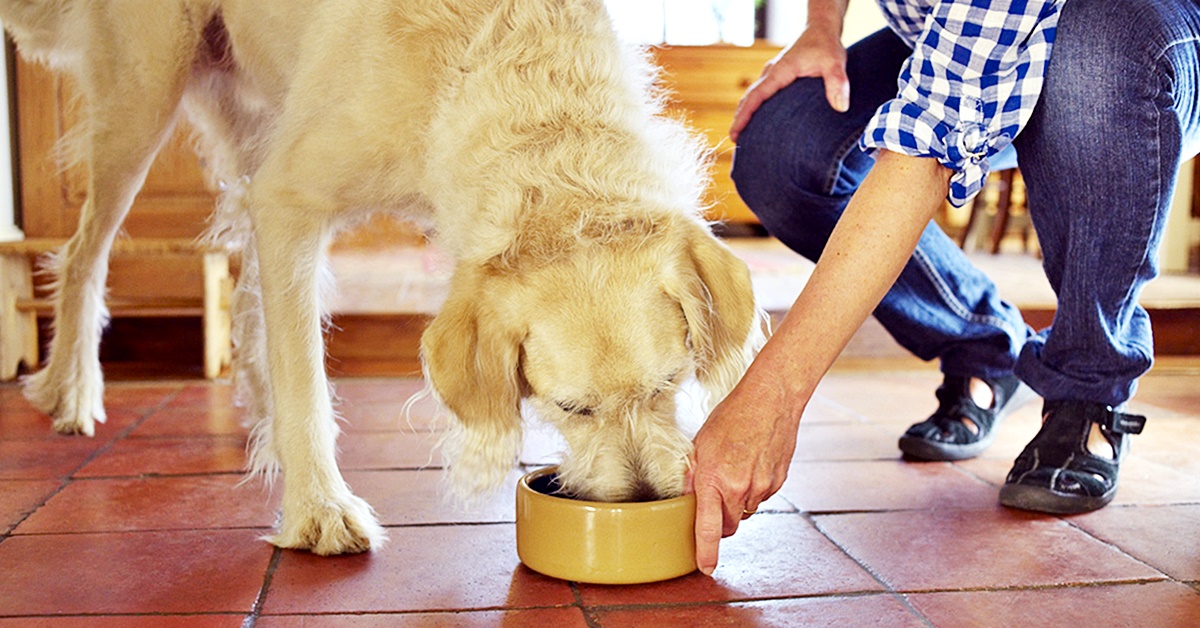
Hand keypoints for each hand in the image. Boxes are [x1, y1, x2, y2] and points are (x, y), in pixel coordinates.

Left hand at [686, 369, 803, 575]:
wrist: (771, 400)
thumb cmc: (732, 416)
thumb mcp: (701, 443)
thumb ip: (693, 474)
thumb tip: (687, 497)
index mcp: (714, 480)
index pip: (708, 528)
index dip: (706, 552)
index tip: (706, 567)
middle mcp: (739, 489)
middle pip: (729, 526)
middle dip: (721, 522)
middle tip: (715, 501)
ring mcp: (761, 487)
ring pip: (746, 511)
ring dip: (738, 503)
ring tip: (736, 470)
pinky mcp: (778, 482)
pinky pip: (762, 497)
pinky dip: (755, 490)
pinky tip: (752, 464)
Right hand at [729, 27, 849, 142]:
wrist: (821, 28)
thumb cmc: (826, 45)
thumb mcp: (835, 62)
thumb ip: (837, 83)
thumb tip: (841, 108)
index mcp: (779, 72)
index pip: (756, 96)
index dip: (744, 115)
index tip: (735, 132)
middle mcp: (771, 74)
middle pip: (748, 98)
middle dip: (740, 119)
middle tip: (734, 140)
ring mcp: (773, 75)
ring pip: (753, 96)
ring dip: (745, 113)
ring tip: (743, 134)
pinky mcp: (778, 77)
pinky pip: (761, 94)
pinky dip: (754, 107)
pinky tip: (759, 120)